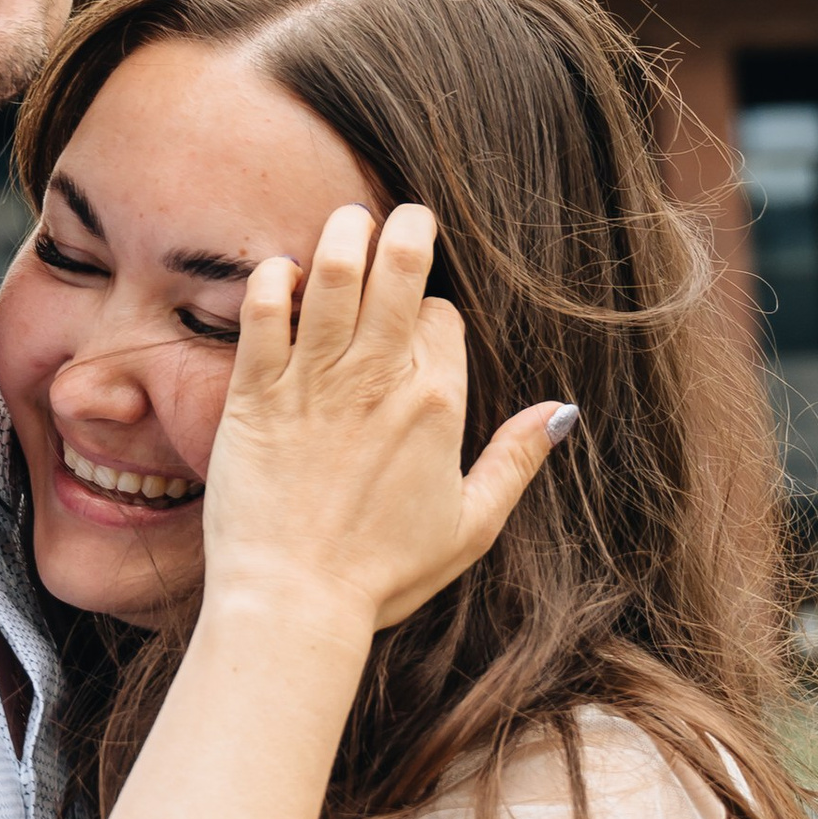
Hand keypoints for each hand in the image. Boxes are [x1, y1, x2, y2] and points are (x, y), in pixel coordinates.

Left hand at [200, 203, 567, 637]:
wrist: (293, 604)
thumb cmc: (381, 575)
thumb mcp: (470, 526)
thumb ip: (516, 461)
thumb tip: (562, 413)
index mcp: (437, 406)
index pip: (442, 318)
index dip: (433, 310)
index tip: (419, 321)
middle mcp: (379, 383)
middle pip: (400, 274)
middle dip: (406, 233)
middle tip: (401, 215)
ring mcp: (314, 384)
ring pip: (334, 278)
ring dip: (342, 237)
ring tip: (344, 220)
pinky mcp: (256, 395)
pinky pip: (264, 315)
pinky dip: (273, 282)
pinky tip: (280, 272)